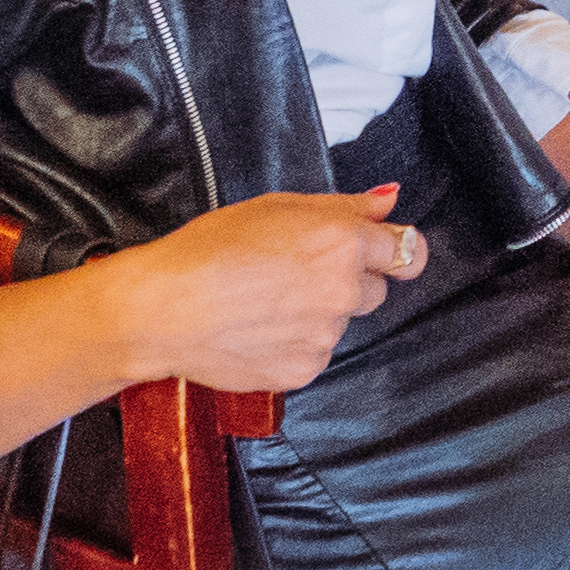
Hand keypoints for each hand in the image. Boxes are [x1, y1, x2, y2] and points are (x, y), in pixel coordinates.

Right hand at [102, 188, 425, 394]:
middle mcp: (342, 290)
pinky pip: (314, 353)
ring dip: (317, 313)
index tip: (385, 252)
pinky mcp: (304, 370)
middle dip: (348, 280)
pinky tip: (258, 328)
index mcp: (342, 241)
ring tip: (264, 300)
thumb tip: (389, 199)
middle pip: (375, 289)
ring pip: (340, 322)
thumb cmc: (208, 251)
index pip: (408, 250)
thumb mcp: (277, 207)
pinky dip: (295, 344)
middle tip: (295, 273)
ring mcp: (325, 335)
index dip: (394, 248)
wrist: (161, 310)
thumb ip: (345, 205)